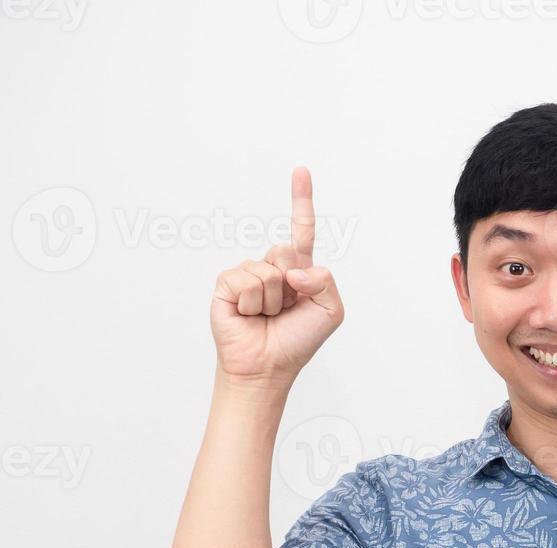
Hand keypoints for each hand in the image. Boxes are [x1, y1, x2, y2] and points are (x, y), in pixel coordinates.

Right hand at [210, 167, 344, 385]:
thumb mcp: (330, 311)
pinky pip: (246, 280)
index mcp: (298, 271)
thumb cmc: (297, 341)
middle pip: (286, 251)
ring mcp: (247, 274)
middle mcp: (271, 268)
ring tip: (267, 317)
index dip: (301, 200)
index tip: (301, 170)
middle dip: (292, 283)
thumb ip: (326, 282)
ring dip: (273, 300)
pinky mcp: (226, 285)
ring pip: (267, 270)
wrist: (268, 367)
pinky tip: (249, 317)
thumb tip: (295, 269)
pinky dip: (253, 303)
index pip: (300, 230)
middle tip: (285, 309)